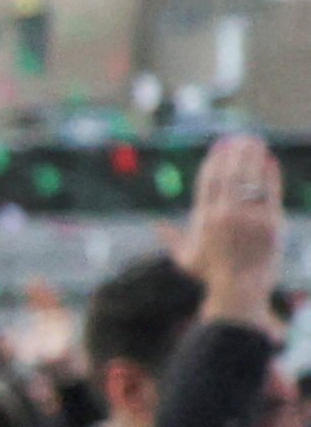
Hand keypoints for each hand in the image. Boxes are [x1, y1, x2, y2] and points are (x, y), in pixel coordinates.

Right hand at [178, 130, 284, 330]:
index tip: (219, 149)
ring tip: (255, 142)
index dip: (215, 162)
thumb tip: (155, 226)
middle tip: (238, 138)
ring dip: (253, 156)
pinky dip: (270, 173)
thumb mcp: (186, 258)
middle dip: (235, 153)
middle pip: (231, 175)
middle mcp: (226, 216)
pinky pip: (270, 191)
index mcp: (205, 220)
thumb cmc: (211, 275)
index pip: (209, 182)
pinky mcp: (271, 221)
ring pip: (252, 179)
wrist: (240, 288)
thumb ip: (172, 238)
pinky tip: (269, 161)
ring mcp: (250, 218)